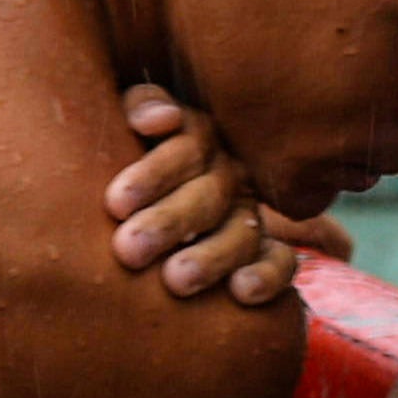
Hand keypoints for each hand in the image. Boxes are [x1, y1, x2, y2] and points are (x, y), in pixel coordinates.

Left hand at [108, 90, 313, 305]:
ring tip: (176, 281)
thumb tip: (160, 119)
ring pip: (243, 231)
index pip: (187, 146)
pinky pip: (281, 261)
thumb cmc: (122, 163)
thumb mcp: (123, 124)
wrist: (143, 223)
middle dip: (169, 221)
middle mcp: (229, 174)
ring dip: (212, 256)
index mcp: (197, 140)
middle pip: (210, 193)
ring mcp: (251, 215)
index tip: (116, 204)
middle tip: (130, 249)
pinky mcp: (269, 254)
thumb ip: (140, 105)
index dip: (154, 173)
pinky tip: (241, 291)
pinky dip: (266, 276)